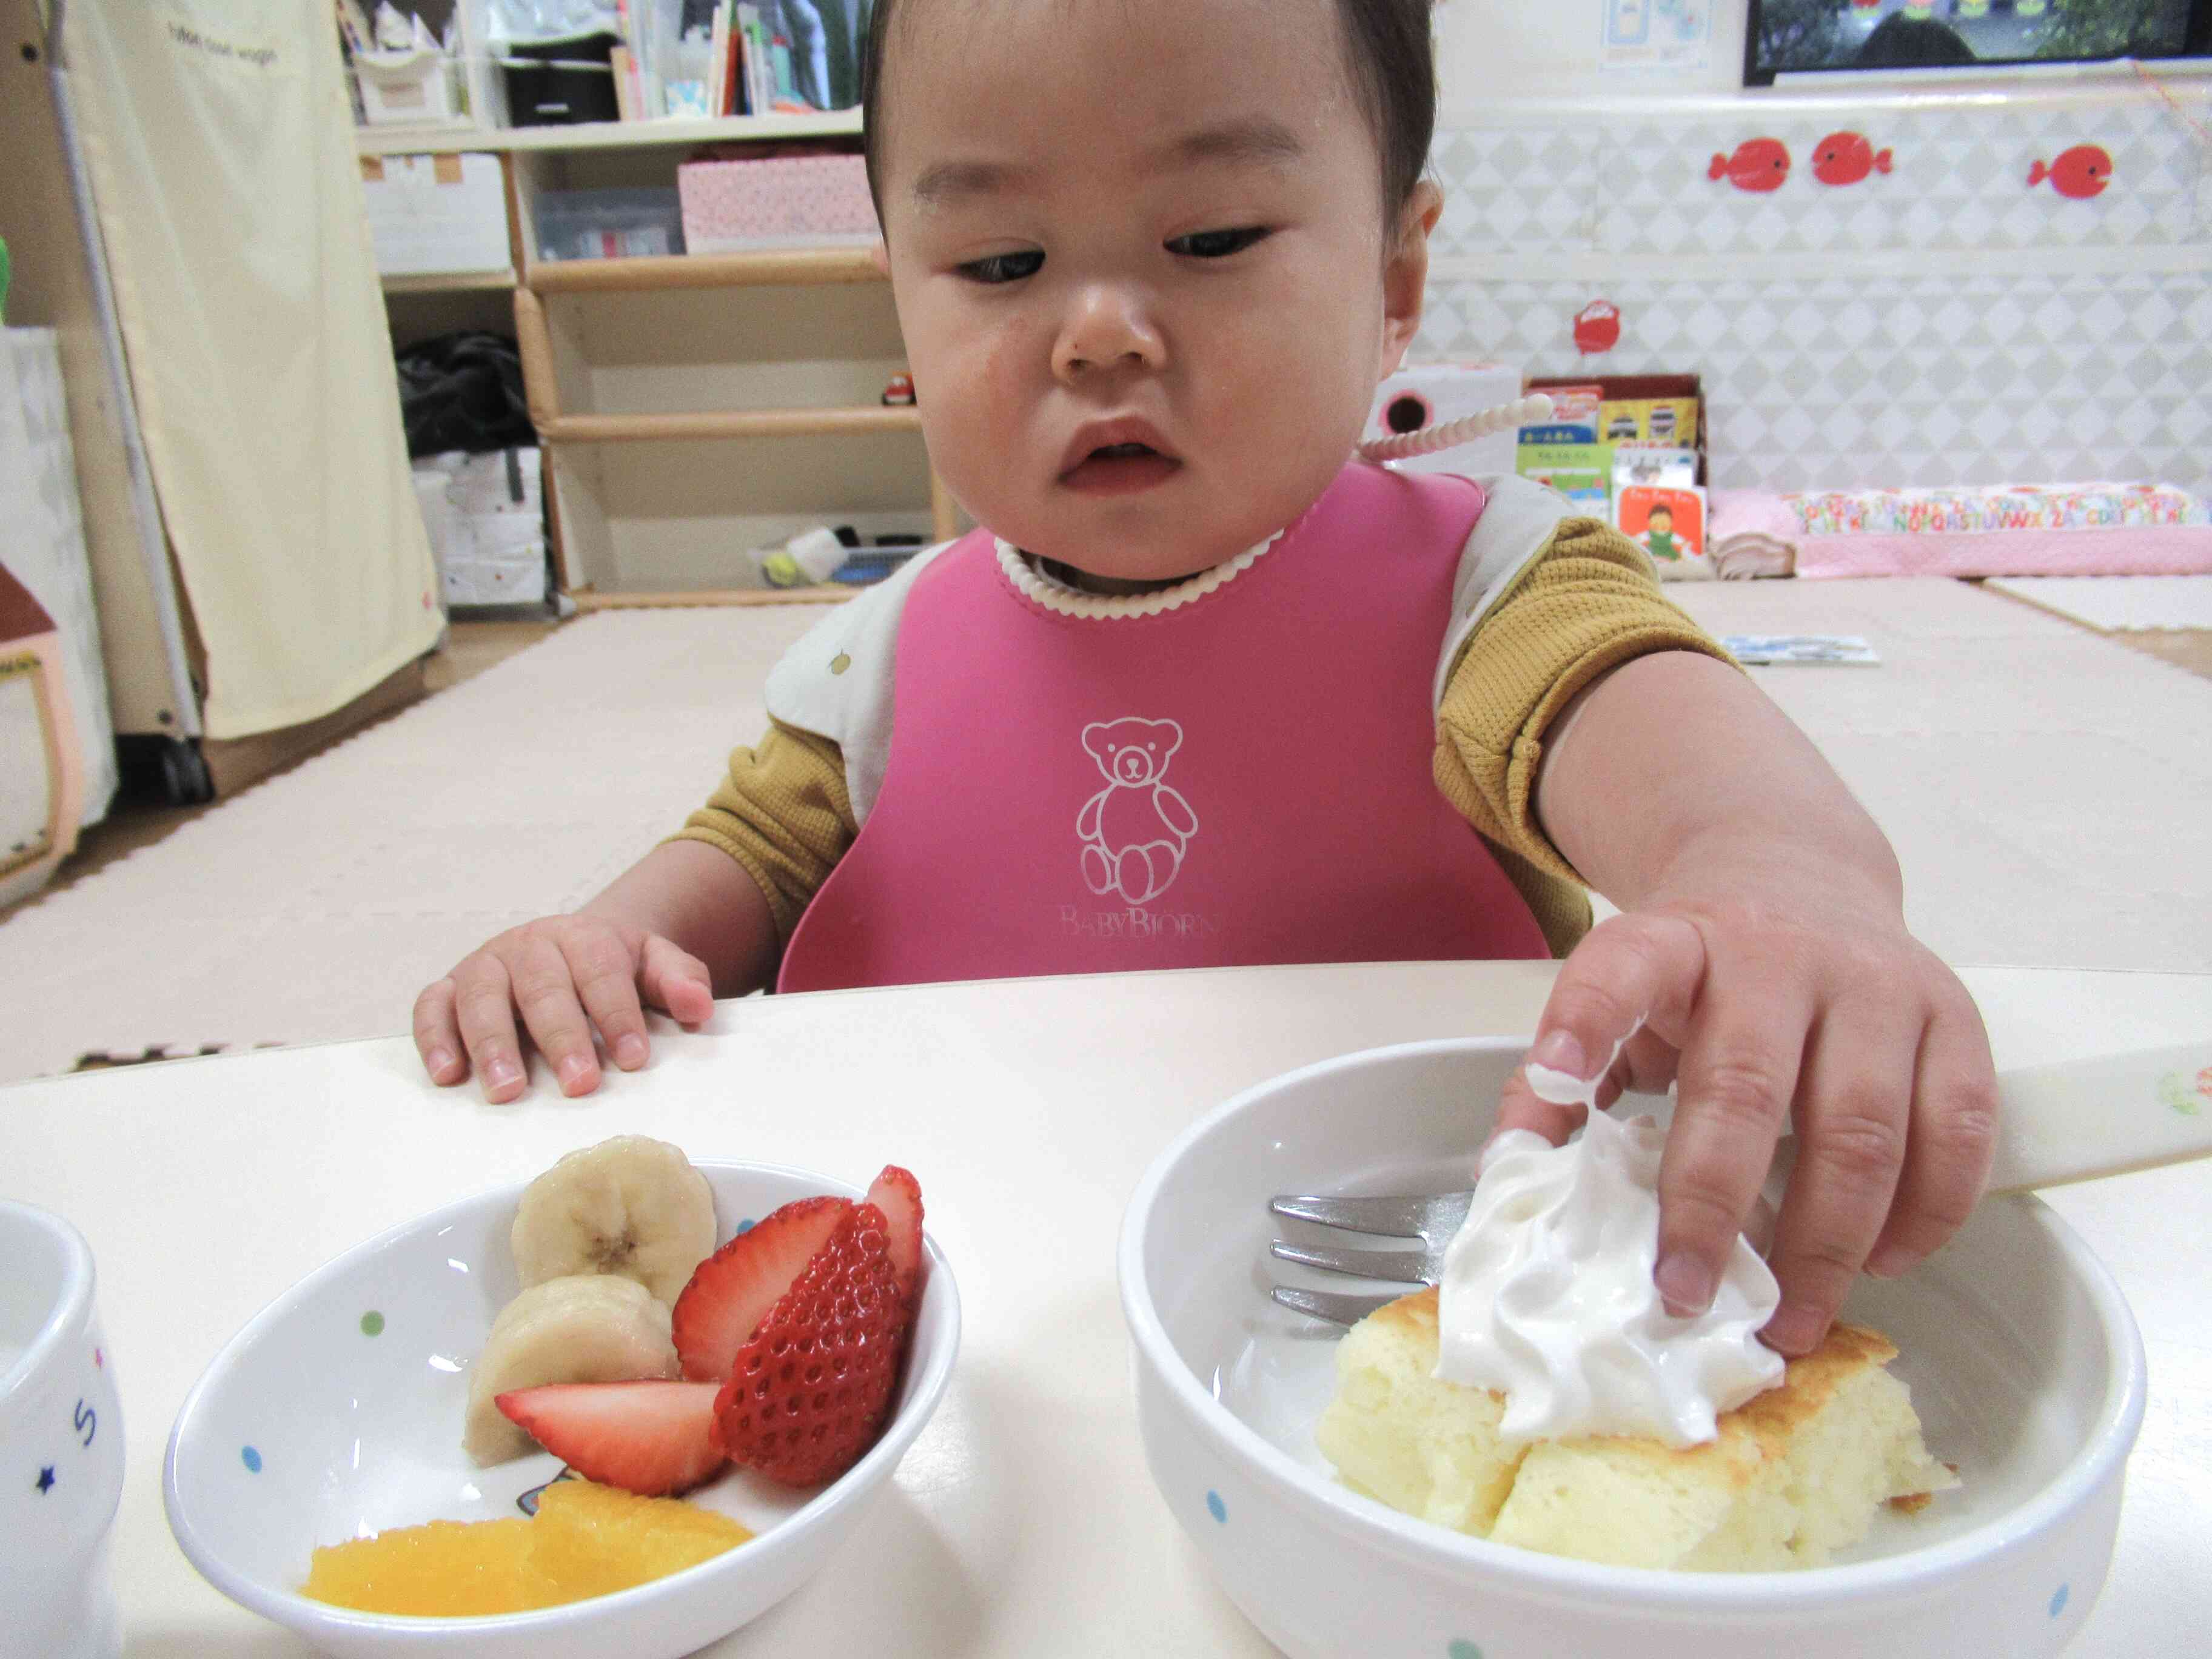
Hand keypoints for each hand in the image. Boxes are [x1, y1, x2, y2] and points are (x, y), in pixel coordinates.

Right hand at [413, 915, 716, 1102]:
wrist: (570, 944)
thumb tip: (698, 1007)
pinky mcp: (449, 986)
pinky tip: (447, 1075)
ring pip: (482, 998)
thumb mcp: (655, 963)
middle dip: (562, 1038)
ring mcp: (485, 965)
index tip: (633, 1058)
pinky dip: (434, 1037)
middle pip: (542, 988)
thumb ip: (679, 980)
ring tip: (507, 1092)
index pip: (600, 972)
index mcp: (582, 936)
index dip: (617, 1014)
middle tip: (579, 1084)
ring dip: (492, 1045)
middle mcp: (528, 946)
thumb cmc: (613, 966)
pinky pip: (432, 1006)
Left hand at [1495, 872, 1998, 1356]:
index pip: (1624, 967)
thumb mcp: (1621, 997)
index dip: (1587, 1018)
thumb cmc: (1703, 971)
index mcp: (1679, 943)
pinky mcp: (1956, 1019)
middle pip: (1748, 1087)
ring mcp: (1878, 985)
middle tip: (1684, 1296)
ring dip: (1827, 1242)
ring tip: (1792, 1317)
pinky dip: (1925, 1211)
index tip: (1555, 1069)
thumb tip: (1509, 1171)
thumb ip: (1559, 1077)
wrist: (1801, 871)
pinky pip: (1957, 1130)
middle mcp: (1780, 956)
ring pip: (1864, 1128)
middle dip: (1712, 1207)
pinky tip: (1884, 1261)